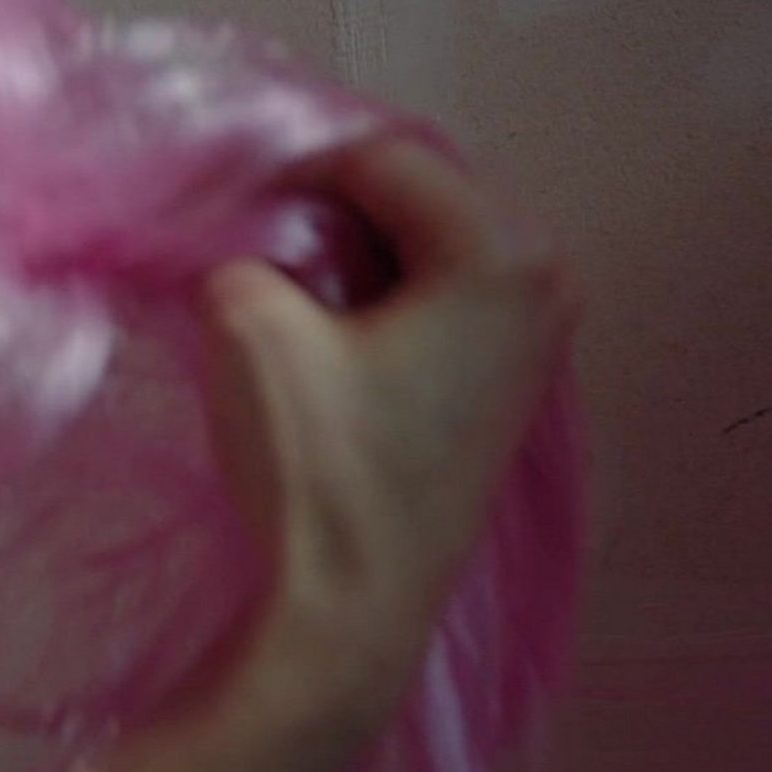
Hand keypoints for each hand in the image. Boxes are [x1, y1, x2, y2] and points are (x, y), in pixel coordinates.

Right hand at [0, 141, 576, 771]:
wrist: (349, 614)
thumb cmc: (315, 467)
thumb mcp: (247, 319)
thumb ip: (239, 240)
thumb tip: (240, 228)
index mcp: (505, 249)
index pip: (377, 157)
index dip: (290, 170)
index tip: (224, 205)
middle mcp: (547, 276)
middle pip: (413, 192)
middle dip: (328, 208)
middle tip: (252, 241)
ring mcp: (537, 334)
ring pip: (422, 243)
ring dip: (349, 252)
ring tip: (281, 290)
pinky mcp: (506, 380)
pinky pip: (435, 295)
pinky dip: (376, 296)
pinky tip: (322, 335)